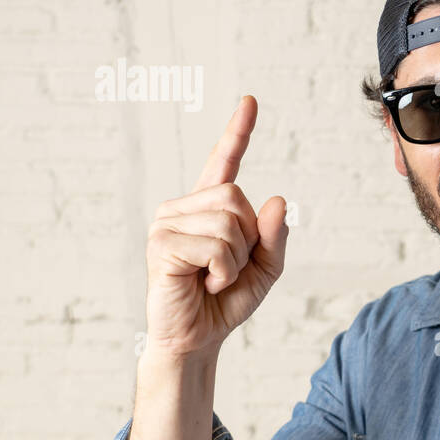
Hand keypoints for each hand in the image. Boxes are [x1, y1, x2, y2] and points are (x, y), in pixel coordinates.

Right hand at [144, 95, 288, 358]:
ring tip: (213, 278)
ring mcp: (167, 223)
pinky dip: (221, 272)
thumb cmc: (225, 301)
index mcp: (209, 208)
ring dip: (234, 261)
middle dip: (248, 240)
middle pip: (237, 198)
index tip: (251, 101)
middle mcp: (184, 207)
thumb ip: (276, 237)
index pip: (225, 161)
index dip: (238, 131)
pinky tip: (203, 284)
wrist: (198, 338)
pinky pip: (215, 247)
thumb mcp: (265, 269)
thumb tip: (278, 200)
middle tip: (227, 268)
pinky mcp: (161, 244)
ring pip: (229, 223)